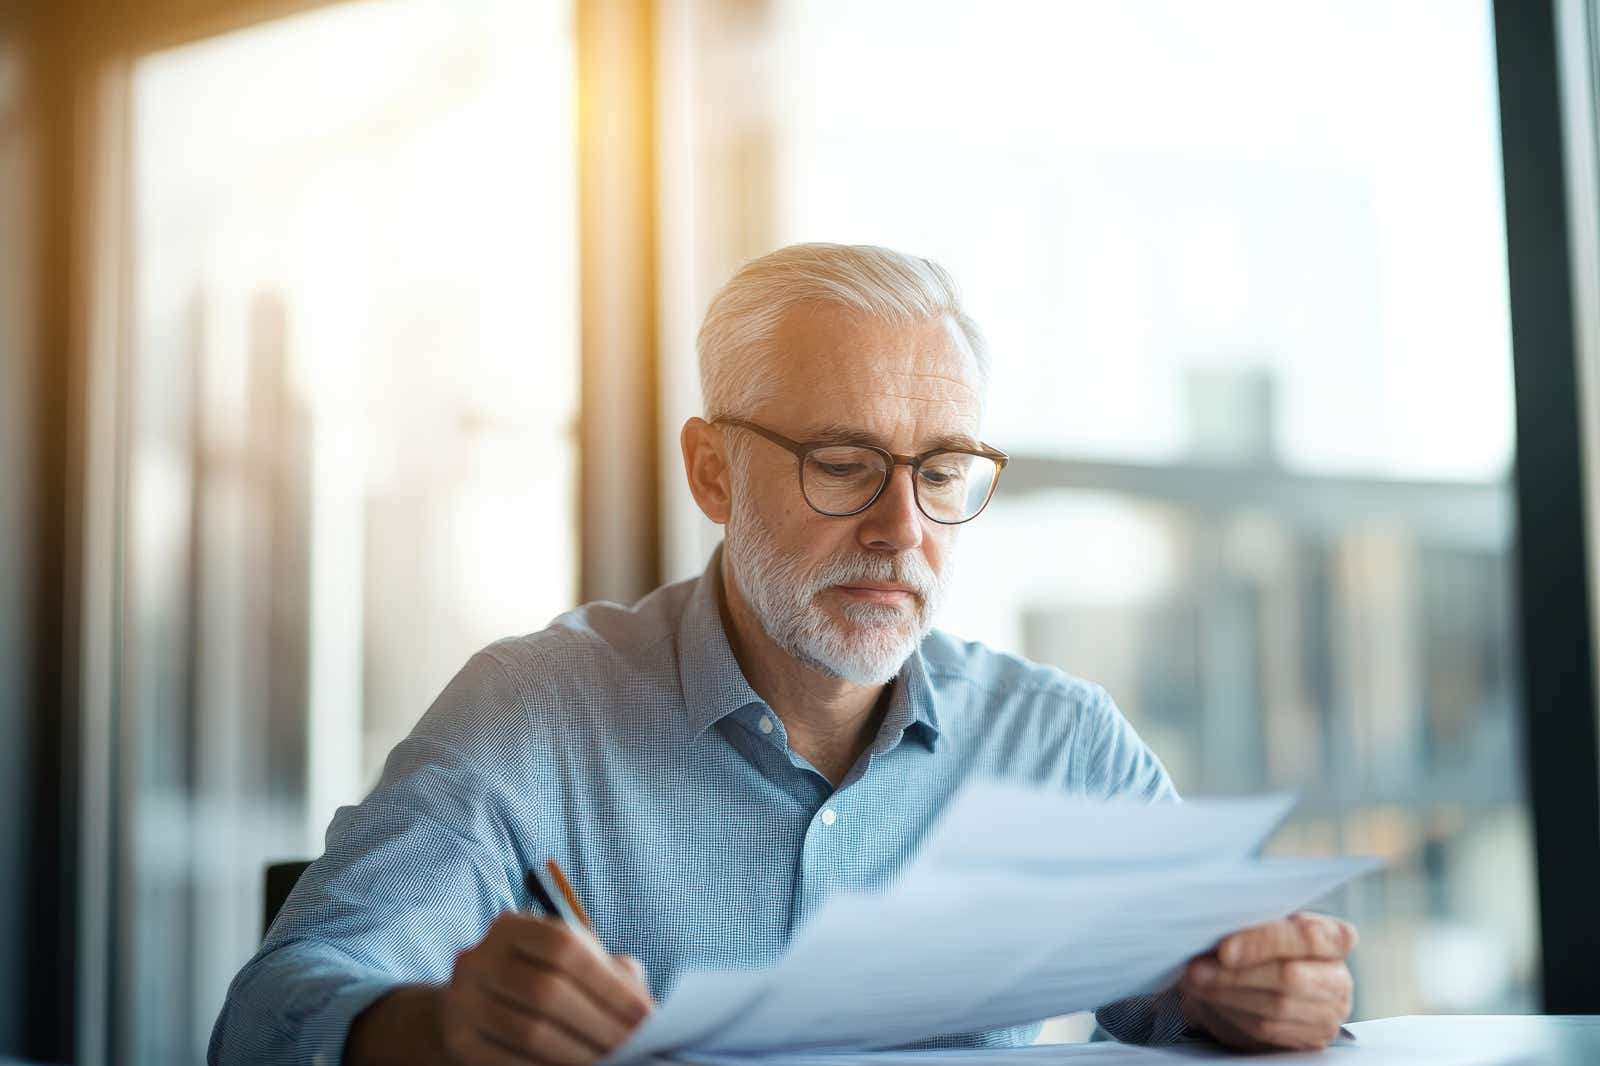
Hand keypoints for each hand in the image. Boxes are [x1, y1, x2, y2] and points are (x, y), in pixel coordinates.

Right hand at [437, 912, 653, 1065]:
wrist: (467, 1008)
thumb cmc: (536, 981)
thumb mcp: (567, 965)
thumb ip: (606, 974)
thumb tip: (644, 1007)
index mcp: (513, 927)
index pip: (565, 947)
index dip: (609, 983)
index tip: (645, 1015)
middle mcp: (479, 958)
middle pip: (548, 991)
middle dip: (599, 1024)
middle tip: (633, 1046)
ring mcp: (462, 1000)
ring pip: (530, 1032)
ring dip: (579, 1053)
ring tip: (612, 1061)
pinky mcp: (458, 1039)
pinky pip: (510, 1061)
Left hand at [1179, 911, 1355, 1051]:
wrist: (1263, 979)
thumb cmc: (1262, 943)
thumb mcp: (1261, 922)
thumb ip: (1250, 921)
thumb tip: (1214, 925)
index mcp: (1334, 937)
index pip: (1308, 937)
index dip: (1264, 942)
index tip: (1224, 950)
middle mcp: (1338, 978)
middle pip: (1289, 977)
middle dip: (1235, 974)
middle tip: (1196, 969)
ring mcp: (1329, 1013)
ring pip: (1275, 1007)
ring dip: (1227, 995)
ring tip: (1196, 983)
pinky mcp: (1312, 1038)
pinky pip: (1268, 1030)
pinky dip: (1233, 1014)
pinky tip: (1213, 1000)